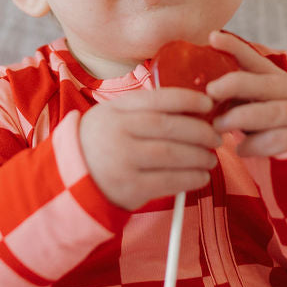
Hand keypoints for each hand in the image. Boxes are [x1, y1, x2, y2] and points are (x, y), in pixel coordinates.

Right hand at [79, 86, 221, 209]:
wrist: (70, 181)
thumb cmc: (101, 144)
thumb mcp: (113, 117)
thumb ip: (144, 110)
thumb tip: (192, 108)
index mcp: (116, 110)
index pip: (157, 99)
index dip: (187, 99)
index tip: (209, 103)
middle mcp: (118, 133)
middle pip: (169, 127)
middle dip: (200, 131)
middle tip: (216, 136)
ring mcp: (123, 161)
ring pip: (172, 154)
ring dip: (199, 156)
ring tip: (211, 158)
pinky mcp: (129, 188)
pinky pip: (168, 181)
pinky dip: (190, 178)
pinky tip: (201, 176)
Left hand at [204, 31, 286, 157]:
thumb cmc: (268, 110)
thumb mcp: (253, 95)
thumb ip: (230, 88)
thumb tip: (193, 86)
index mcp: (273, 74)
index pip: (252, 57)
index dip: (233, 47)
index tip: (212, 38)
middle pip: (262, 84)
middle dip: (234, 86)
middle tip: (210, 92)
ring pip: (271, 113)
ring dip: (241, 119)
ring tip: (217, 126)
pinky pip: (278, 140)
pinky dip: (256, 146)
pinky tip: (239, 150)